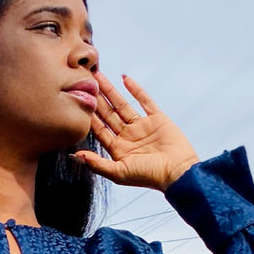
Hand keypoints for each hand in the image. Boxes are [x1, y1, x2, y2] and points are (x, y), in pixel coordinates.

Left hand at [72, 72, 199, 191]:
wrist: (177, 172)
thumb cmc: (148, 176)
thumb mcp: (118, 173)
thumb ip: (97, 164)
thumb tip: (75, 155)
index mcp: (118, 150)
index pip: (100, 129)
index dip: (89, 116)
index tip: (78, 101)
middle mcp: (128, 137)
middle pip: (109, 114)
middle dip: (97, 99)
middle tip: (85, 82)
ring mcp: (142, 127)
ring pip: (123, 105)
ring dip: (111, 91)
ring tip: (99, 77)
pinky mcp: (157, 119)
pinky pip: (145, 101)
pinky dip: (135, 89)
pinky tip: (124, 78)